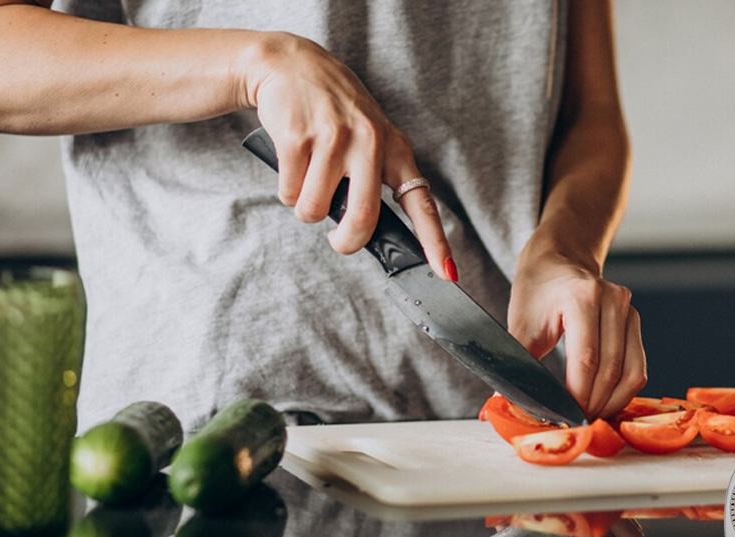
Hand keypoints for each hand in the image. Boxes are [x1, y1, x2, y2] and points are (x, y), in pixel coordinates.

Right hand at [239, 33, 454, 276]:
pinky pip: (288, 192)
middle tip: (338, 239)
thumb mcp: (370, 137)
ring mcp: (333, 139)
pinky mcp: (297, 137)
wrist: (291, 64)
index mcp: (396, 150)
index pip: (421, 203)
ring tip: (309, 176)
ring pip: (315, 211)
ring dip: (306, 208)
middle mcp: (370, 143)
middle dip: (345, 242)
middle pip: (361, 221)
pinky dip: (286, 189)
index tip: (448, 273)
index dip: (435, 242)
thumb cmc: (336, 113)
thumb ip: (376, 179)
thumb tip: (368, 234)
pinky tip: (293, 160)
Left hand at [509, 253, 646, 418]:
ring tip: (590, 417)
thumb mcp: (520, 322)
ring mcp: (629, 310)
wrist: (559, 259)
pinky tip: (604, 403)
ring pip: (632, 372)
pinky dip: (623, 391)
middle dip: (593, 404)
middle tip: (575, 424)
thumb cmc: (537, 290)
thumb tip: (505, 402)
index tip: (564, 417)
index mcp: (582, 297)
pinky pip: (637, 366)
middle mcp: (613, 301)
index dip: (578, 396)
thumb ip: (517, 362)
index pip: (587, 359)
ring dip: (612, 403)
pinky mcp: (635, 322)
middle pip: (611, 370)